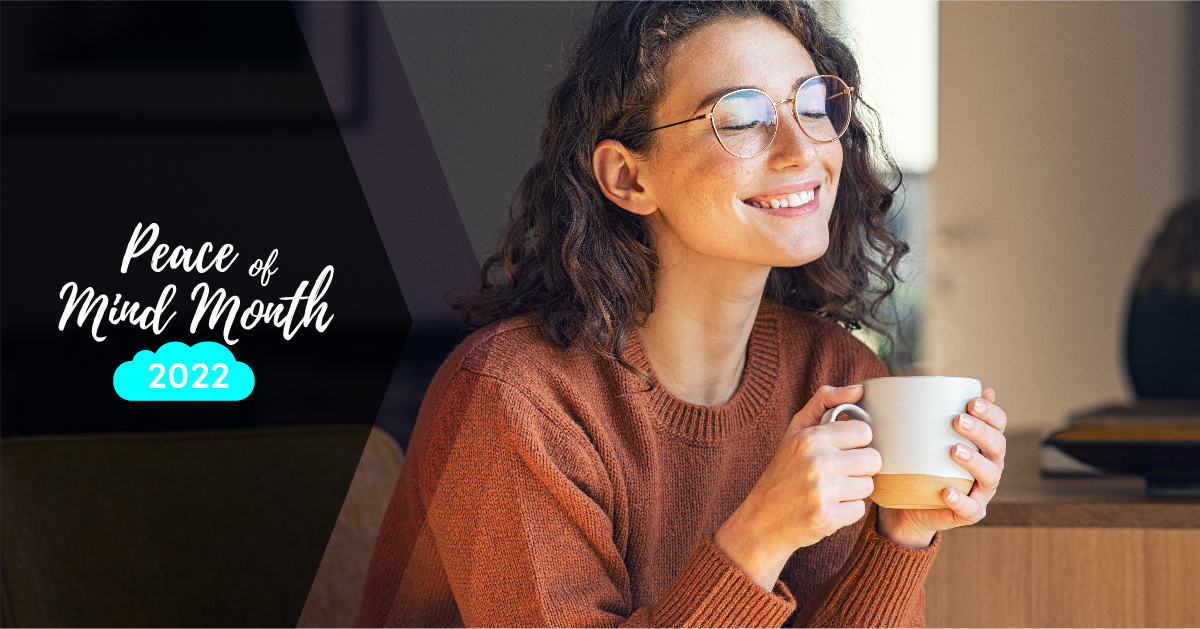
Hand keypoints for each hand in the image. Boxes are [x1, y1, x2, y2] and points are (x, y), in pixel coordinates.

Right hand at [714, 384, 881, 589]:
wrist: (761, 520)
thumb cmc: (783, 472)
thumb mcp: (795, 431)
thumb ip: (825, 402)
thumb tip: (859, 389)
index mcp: (810, 438)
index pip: (864, 432)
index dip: (855, 443)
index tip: (840, 450)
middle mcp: (816, 463)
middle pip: (873, 459)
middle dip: (859, 468)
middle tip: (837, 473)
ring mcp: (822, 492)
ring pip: (868, 486)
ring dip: (853, 490)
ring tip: (830, 491)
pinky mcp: (827, 518)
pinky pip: (859, 510)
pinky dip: (846, 511)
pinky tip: (827, 508)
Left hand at [876, 387, 1007, 548]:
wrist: (908, 505)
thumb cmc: (917, 463)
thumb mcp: (919, 436)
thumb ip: (921, 412)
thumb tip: (909, 379)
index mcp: (982, 442)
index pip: (997, 423)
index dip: (990, 411)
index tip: (971, 401)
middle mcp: (988, 464)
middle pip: (997, 445)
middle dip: (981, 431)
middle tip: (958, 421)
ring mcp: (981, 491)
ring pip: (990, 475)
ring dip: (975, 461)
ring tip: (955, 450)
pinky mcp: (969, 512)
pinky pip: (971, 509)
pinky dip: (961, 500)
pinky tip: (947, 492)